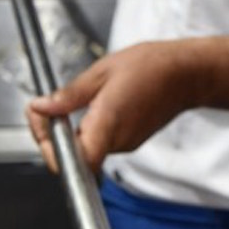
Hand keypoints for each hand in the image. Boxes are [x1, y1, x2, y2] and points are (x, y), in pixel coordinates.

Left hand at [26, 42, 200, 172]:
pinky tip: (91, 106)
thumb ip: (70, 95)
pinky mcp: (130, 141)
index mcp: (108, 124)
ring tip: (68, 103)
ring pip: (85, 149)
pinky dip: (87, 129)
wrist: (187, 75)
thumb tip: (42, 107)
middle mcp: (118, 142)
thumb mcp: (103, 71)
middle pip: (74, 156)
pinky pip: (100, 142)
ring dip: (69, 131)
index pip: (74, 161)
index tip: (41, 119)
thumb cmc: (152, 67)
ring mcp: (126, 144)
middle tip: (45, 106)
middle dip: (53, 134)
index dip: (49, 147)